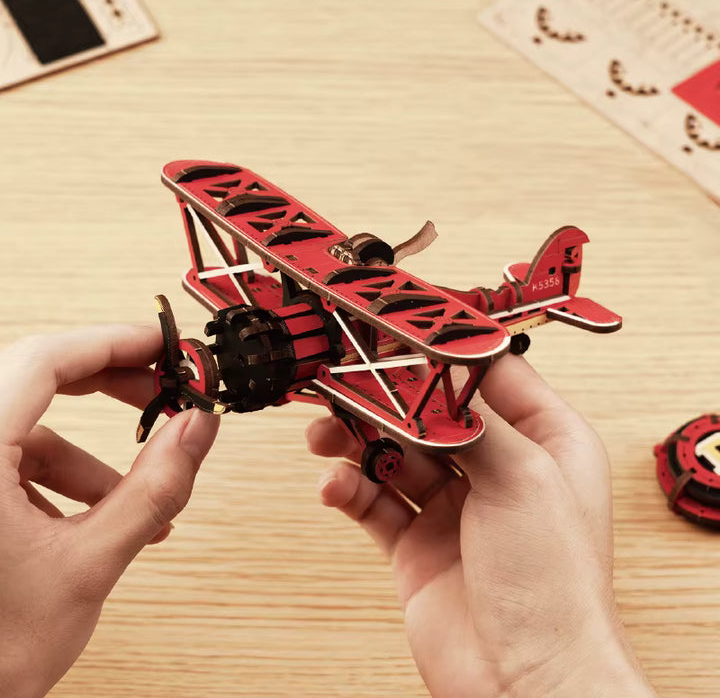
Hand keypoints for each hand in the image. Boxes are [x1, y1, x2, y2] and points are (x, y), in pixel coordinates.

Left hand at [0, 325, 218, 697]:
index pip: (44, 360)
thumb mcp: (88, 565)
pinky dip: (61, 480)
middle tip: (162, 391)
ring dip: (89, 455)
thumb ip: (153, 489)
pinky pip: (14, 461)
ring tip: (131, 495)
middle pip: (37, 377)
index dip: (110, 343)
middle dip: (108, 384)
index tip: (161, 345)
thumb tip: (196, 429)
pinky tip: (91, 520)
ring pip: (30, 428)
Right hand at [307, 355, 655, 697]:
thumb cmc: (553, 584)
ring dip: (357, 439)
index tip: (398, 332)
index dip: (443, 353)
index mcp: (544, 443)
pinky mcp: (417, 543)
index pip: (488, 376)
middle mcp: (497, 470)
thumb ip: (474, 418)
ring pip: (394, 453)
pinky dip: (351, 487)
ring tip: (325, 433)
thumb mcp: (523, 476)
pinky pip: (375, 501)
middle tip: (345, 379)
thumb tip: (440, 369)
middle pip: (430, 413)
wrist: (525, 681)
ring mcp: (454, 507)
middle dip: (386, 397)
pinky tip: (335, 484)